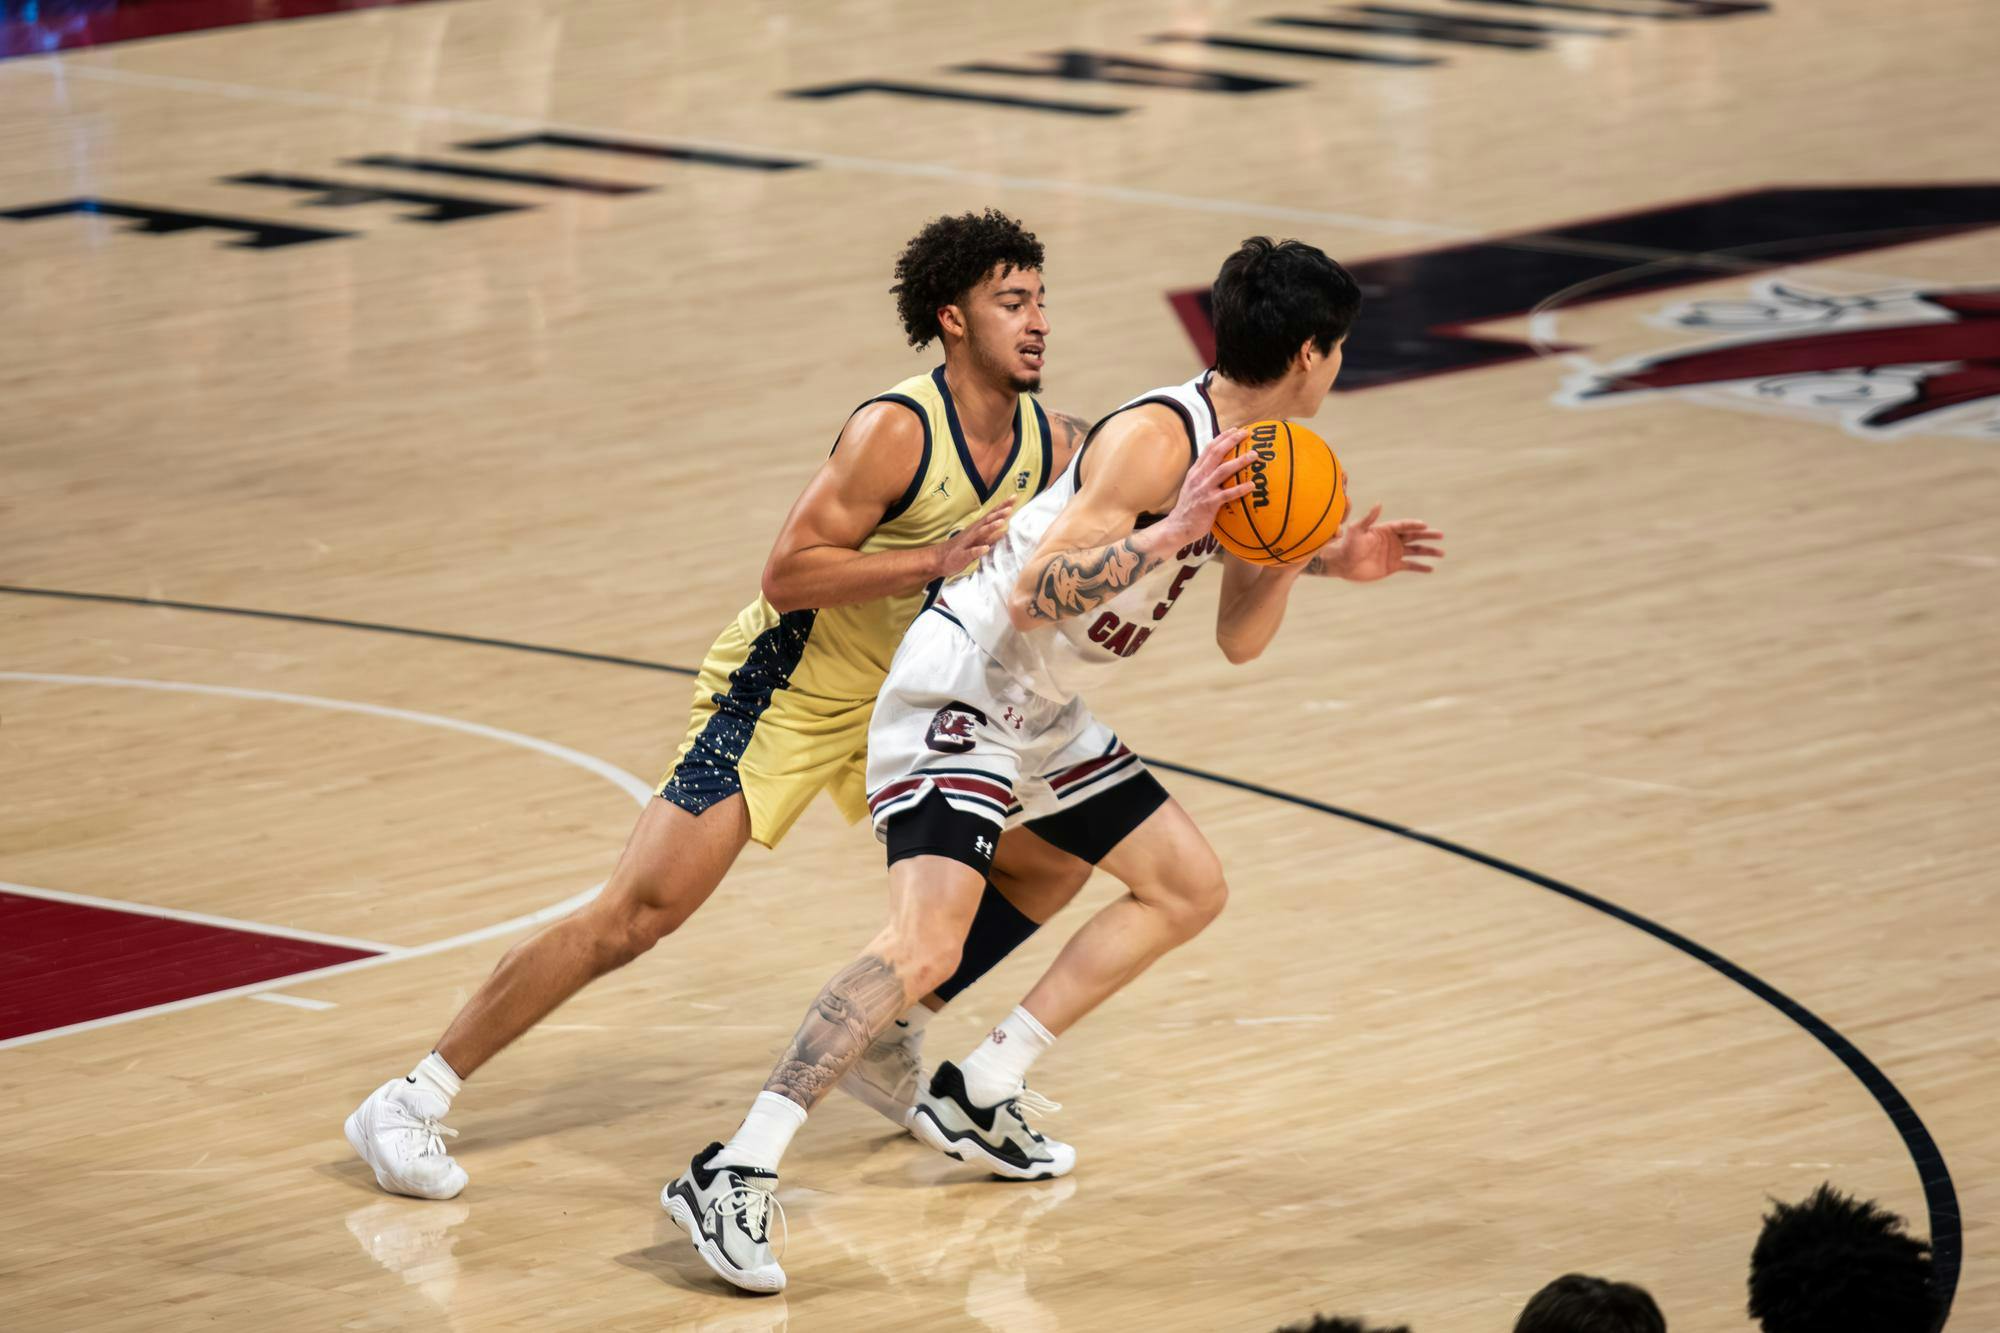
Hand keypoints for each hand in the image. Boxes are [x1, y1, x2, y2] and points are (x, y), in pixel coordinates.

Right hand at [930, 500, 1014, 577]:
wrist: (939, 559)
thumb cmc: (961, 550)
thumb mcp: (979, 542)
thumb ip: (992, 536)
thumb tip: (1005, 530)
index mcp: (978, 529)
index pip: (992, 515)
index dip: (1003, 506)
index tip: (1014, 497)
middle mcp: (973, 533)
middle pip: (987, 521)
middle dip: (999, 514)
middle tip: (1010, 507)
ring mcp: (967, 543)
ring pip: (980, 533)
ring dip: (991, 527)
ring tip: (1001, 522)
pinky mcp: (962, 555)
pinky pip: (971, 552)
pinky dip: (978, 550)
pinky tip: (985, 548)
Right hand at [1152, 429, 1255, 550]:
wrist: (1177, 527)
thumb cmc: (1190, 508)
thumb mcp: (1193, 487)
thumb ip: (1205, 476)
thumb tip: (1221, 468)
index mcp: (1195, 472)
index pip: (1209, 449)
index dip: (1222, 437)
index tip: (1235, 430)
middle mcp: (1199, 477)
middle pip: (1216, 454)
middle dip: (1231, 441)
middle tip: (1246, 434)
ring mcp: (1203, 490)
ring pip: (1223, 470)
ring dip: (1240, 461)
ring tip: (1254, 455)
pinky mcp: (1209, 503)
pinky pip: (1227, 494)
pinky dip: (1240, 489)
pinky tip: (1252, 485)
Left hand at [1306, 504, 1443, 580]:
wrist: (1342, 563)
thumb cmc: (1347, 544)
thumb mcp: (1357, 529)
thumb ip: (1368, 518)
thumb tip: (1379, 503)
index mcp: (1385, 530)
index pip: (1404, 526)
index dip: (1414, 525)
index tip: (1424, 525)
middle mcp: (1392, 540)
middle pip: (1414, 536)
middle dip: (1427, 535)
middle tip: (1441, 535)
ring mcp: (1394, 553)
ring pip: (1415, 551)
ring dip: (1428, 551)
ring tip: (1442, 553)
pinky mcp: (1393, 566)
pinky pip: (1410, 565)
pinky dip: (1420, 567)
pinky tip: (1431, 568)